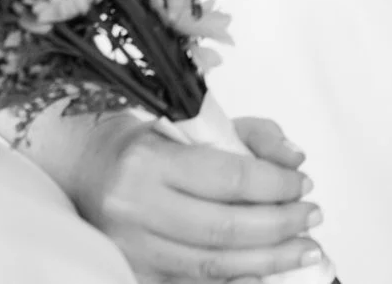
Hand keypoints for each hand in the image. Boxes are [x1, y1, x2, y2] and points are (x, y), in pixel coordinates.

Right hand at [70, 113, 323, 281]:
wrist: (79, 167)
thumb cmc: (143, 142)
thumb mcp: (193, 124)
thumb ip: (249, 136)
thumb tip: (295, 159)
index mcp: (149, 161)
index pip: (230, 177)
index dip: (276, 184)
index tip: (303, 183)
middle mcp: (135, 208)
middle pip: (225, 228)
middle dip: (281, 225)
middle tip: (312, 217)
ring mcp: (131, 249)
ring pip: (213, 265)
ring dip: (270, 259)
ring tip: (304, 248)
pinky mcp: (132, 273)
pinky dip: (235, 283)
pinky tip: (266, 275)